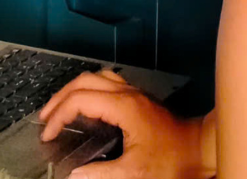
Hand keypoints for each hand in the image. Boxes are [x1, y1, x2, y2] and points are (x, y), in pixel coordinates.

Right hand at [38, 69, 212, 178]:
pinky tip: (86, 107)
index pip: (79, 100)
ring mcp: (134, 94)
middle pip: (83, 81)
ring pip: (96, 77)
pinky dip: (89, 91)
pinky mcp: (139, 100)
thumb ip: (100, 174)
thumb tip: (74, 175)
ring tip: (59, 108)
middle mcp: (127, 94)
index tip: (49, 134)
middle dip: (59, 97)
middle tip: (45, 117)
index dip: (58, 116)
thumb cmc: (175, 159)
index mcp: (123, 107)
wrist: (201, 148)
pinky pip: (107, 83)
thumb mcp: (135, 173)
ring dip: (74, 90)